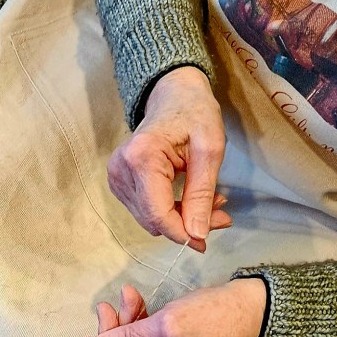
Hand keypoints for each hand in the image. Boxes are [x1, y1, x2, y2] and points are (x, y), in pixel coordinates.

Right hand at [106, 66, 228, 251]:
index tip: (206, 241)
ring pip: (149, 219)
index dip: (182, 233)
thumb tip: (196, 234)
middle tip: (220, 214)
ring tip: (207, 202)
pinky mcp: (118, 182)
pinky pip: (144, 210)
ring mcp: (116, 177)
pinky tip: (187, 199)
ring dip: (179, 218)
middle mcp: (121, 170)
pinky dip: (168, 211)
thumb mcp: (210, 151)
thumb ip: (201, 194)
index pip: (157, 213)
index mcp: (142, 157)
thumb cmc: (195, 114)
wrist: (173, 95)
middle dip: (186, 225)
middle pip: (152, 219)